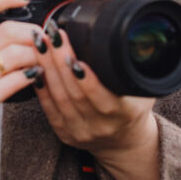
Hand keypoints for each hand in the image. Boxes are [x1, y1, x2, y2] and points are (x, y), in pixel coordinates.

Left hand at [33, 26, 157, 159]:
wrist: (124, 142)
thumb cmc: (134, 110)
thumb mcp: (146, 91)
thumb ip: (137, 70)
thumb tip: (134, 40)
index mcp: (125, 114)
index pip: (104, 99)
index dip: (88, 80)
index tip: (77, 57)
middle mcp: (101, 126)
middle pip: (75, 93)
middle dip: (61, 61)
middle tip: (52, 36)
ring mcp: (80, 132)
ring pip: (59, 98)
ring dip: (47, 68)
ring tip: (41, 43)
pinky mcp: (64, 133)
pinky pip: (48, 108)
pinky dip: (41, 86)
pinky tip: (34, 66)